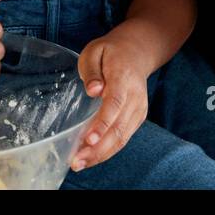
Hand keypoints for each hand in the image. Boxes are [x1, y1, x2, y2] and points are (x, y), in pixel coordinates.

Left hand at [71, 34, 150, 169]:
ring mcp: (138, 109)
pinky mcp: (137, 117)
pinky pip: (124, 137)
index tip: (88, 139)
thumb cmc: (110, 52)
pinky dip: (108, 150)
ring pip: (122, 137)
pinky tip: (91, 157)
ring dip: (101, 154)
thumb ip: (91, 70)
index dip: (102, 124)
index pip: (115, 104)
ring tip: (80, 163)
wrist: (136, 52)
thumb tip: (93, 90)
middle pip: (119, 127)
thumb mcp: (94, 51)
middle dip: (97, 148)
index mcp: (123, 78)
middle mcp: (135, 97)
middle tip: (76, 160)